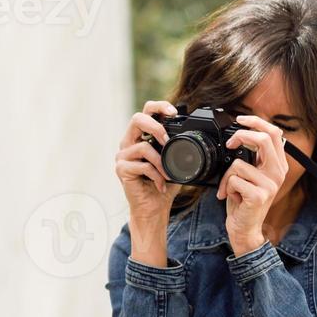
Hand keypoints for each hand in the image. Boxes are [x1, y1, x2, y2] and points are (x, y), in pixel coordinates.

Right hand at [116, 100, 179, 222]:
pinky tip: (161, 184)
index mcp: (140, 137)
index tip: (173, 112)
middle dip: (156, 127)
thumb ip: (177, 148)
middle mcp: (128, 143)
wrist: (153, 208)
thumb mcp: (174, 162)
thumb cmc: (163, 185)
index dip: (159, 107)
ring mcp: (122, 156)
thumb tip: (194, 136)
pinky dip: (156, 175)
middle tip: (167, 140)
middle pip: (137, 119)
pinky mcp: (121, 169)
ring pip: (142, 146)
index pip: (146, 112)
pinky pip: (143, 165)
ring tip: (167, 173)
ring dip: (160, 161)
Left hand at [217, 114, 289, 253]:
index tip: (240, 119)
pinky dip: (226, 188)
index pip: (274, 133)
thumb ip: (253, 157)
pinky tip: (232, 198)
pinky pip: (234, 180)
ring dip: (227, 176)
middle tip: (230, 144)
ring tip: (231, 188)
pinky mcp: (259, 195)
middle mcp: (278, 172)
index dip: (256, 122)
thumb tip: (241, 134)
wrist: (244, 228)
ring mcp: (270, 184)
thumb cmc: (244, 200)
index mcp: (278, 164)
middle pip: (263, 139)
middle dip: (241, 136)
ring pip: (239, 163)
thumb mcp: (251, 175)